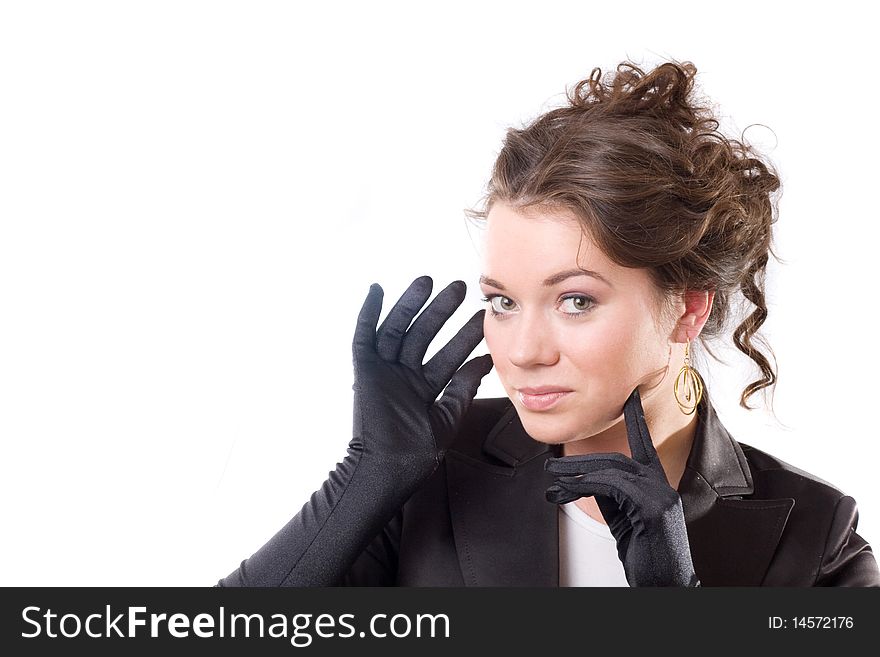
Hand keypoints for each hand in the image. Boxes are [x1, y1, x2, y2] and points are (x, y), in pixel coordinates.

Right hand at [352, 275, 493, 487]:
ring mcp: (383, 371)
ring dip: (411, 304)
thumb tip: (484, 363)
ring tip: (428, 281)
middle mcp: (403, 375)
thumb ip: (463, 389)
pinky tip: (378, 290)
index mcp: (422, 387)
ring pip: (399, 329)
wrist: (388, 470)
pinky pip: (364, 336)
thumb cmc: (415, 454)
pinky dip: (369, 313)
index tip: (481, 316)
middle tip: (459, 288)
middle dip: (441, 311)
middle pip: (423, 334)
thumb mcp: (447, 417)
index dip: (463, 336)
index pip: (447, 354)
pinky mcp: (365, 371)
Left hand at [544, 387, 699, 586]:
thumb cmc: (646, 553)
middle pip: (616, 459)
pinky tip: (567, 492)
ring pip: (611, 470)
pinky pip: (612, 486)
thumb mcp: (623, 516)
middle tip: (551, 468)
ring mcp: (661, 496)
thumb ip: (610, 492)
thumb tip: (583, 478)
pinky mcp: (653, 509)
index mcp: (658, 483)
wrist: (666, 585)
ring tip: (552, 481)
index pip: (645, 442)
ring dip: (576, 475)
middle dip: (580, 463)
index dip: (636, 418)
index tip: (631, 396)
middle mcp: (662, 484)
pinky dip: (586, 486)